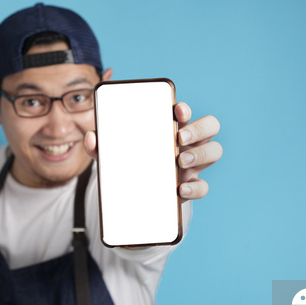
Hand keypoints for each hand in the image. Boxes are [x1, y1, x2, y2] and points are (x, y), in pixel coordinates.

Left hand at [83, 101, 220, 200]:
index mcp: (170, 128)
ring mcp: (192, 164)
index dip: (185, 109)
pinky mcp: (191, 186)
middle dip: (199, 129)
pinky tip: (181, 189)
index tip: (176, 110)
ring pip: (214, 151)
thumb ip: (102, 145)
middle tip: (179, 138)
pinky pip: (204, 186)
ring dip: (201, 153)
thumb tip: (91, 138)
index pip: (185, 113)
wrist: (136, 195)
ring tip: (181, 161)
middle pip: (210, 127)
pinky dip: (196, 187)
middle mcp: (188, 143)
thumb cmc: (130, 163)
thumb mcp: (115, 153)